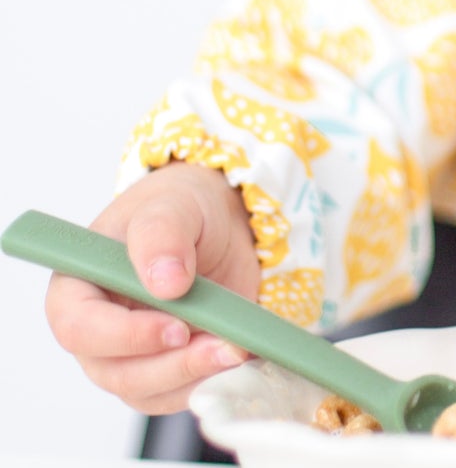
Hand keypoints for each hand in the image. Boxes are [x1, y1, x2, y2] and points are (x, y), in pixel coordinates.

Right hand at [45, 161, 261, 413]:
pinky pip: (178, 392)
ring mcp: (130, 354)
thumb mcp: (172, 203)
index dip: (123, 336)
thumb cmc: (182, 206)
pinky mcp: (166, 366)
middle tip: (221, 345)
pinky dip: (210, 380)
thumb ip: (162, 233)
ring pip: (148, 390)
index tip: (175, 327)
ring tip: (238, 348)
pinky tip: (239, 354)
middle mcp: (97, 329)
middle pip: (115, 371)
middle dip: (171, 365)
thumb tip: (165, 282)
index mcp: (77, 287)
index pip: (79, 328)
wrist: (221, 219)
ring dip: (194, 376)